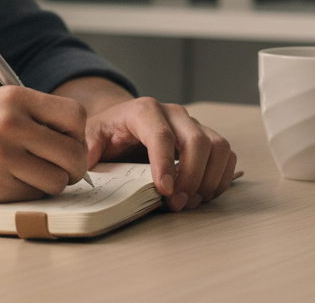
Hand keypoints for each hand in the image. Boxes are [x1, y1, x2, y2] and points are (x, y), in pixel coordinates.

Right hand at [0, 86, 89, 202]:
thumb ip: (32, 115)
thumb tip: (73, 140)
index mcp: (14, 97)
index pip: (75, 116)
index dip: (76, 134)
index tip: (66, 142)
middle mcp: (11, 124)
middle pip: (74, 153)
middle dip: (73, 166)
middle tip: (60, 168)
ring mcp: (2, 156)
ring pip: (58, 181)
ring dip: (50, 183)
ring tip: (29, 175)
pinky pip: (33, 196)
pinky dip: (28, 194)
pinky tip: (8, 183)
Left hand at [84, 96, 235, 212]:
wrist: (124, 123)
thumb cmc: (110, 131)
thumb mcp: (92, 134)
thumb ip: (90, 146)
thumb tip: (88, 162)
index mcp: (144, 111)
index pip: (161, 135)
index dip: (164, 164)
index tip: (165, 191)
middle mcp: (174, 113)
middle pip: (197, 140)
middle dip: (191, 176)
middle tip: (177, 203)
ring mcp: (193, 124)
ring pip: (218, 146)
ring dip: (209, 179)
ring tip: (190, 201)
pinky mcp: (206, 138)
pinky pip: (226, 155)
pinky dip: (220, 177)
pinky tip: (202, 194)